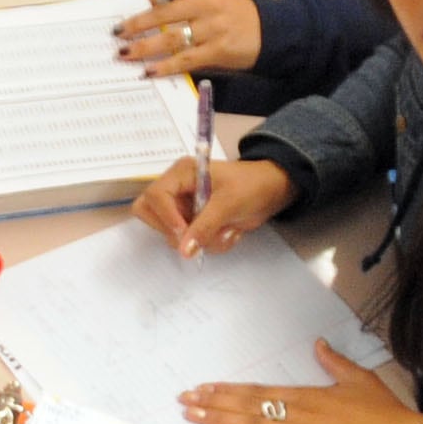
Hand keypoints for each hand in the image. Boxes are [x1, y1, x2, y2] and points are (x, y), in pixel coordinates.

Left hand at [115, 0, 261, 77]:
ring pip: (170, 39)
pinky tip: (149, 71)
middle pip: (163, 13)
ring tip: (125, 54)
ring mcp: (212, 28)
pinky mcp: (217, 50)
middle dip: (136, 25)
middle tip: (118, 34)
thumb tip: (146, 10)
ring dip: (144, 48)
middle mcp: (207, 3)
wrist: (267, 32)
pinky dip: (164, 67)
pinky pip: (184, 60)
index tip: (143, 3)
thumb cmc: (231, 13)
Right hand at [131, 151, 295, 257]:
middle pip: (149, 213)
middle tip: (195, 237)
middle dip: (173, 230)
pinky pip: (188, 242)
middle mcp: (177, 189)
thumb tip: (184, 250)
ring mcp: (183, 207)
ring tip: (225, 232)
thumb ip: (205, 226)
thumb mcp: (229, 203)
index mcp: (181, 173)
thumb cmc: (253, 185)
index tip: (184, 233)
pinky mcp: (193, 222)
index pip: (156, 196)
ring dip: (199, 240)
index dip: (165, 217)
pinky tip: (228, 232)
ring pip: (170, 233)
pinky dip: (208, 244)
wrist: (273, 191)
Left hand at [179, 343, 422, 423]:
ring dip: (218, 422)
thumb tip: (318, 345)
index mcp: (307, 395)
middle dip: (213, 403)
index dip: (229, 390)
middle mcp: (296, 415)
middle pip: (246, 407)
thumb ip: (334, 362)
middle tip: (185, 399)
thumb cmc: (384, 414)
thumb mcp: (359, 379)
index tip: (205, 387)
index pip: (258, 391)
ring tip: (192, 417)